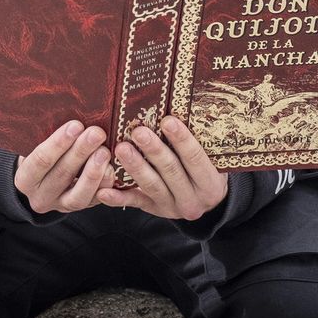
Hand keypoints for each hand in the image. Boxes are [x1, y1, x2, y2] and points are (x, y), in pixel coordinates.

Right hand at [15, 120, 111, 213]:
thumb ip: (47, 134)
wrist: (43, 179)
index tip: (76, 125)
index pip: (41, 161)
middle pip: (61, 175)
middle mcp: (41, 198)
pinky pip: (94, 201)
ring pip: (79, 195)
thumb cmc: (42, 152)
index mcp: (25, 179)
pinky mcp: (81, 208)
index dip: (58, 143)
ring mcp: (61, 206)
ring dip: (93, 172)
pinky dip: (105, 185)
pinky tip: (112, 168)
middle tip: (96, 133)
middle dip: (80, 152)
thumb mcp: (36, 143)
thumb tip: (73, 114)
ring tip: (105, 151)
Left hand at [97, 116, 228, 220]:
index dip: (182, 139)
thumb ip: (199, 142)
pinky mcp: (154, 210)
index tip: (167, 120)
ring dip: (135, 166)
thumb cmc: (205, 170)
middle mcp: (192, 199)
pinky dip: (119, 197)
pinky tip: (104, 190)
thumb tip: (180, 106)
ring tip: (121, 149)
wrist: (206, 204)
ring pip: (151, 186)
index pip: (196, 158)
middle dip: (154, 151)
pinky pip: (135, 202)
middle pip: (172, 172)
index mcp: (210, 184)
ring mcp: (172, 207)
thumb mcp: (212, 159)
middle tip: (138, 132)